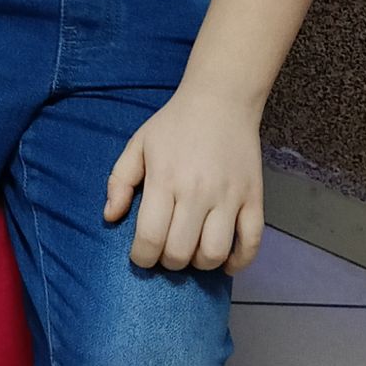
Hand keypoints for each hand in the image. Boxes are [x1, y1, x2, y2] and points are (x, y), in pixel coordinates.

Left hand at [105, 87, 264, 274]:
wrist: (221, 100)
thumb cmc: (174, 125)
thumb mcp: (138, 145)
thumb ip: (119, 181)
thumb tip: (110, 217)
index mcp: (165, 179)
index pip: (151, 238)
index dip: (142, 258)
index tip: (141, 255)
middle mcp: (198, 192)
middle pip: (181, 252)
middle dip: (168, 262)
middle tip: (165, 252)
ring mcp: (230, 196)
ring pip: (215, 253)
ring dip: (200, 264)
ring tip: (192, 253)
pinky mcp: (254, 198)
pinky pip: (252, 242)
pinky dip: (239, 262)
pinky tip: (225, 262)